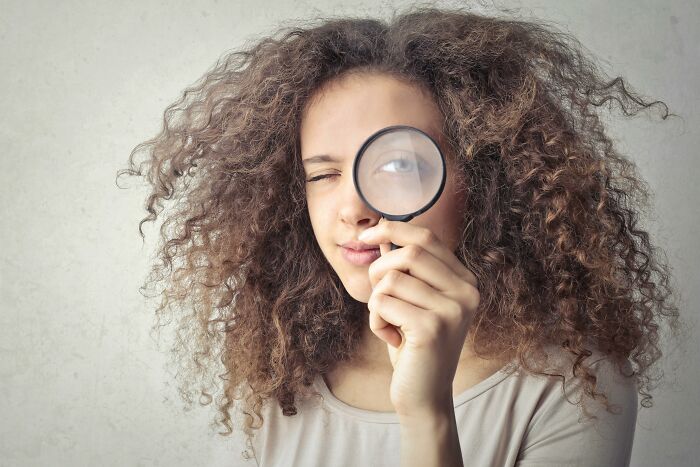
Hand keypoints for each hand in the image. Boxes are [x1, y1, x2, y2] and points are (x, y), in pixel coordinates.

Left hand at [358, 219, 479, 417]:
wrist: (424, 394)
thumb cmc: (413, 344)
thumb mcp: (413, 301)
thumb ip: (404, 268)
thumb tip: (382, 232)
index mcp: (465, 281)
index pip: (426, 238)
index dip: (392, 230)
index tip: (366, 236)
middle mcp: (466, 292)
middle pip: (408, 254)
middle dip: (379, 271)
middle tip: (378, 297)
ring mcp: (452, 310)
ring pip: (390, 279)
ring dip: (376, 303)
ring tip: (390, 324)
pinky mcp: (431, 328)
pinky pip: (382, 304)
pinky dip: (375, 321)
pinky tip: (391, 339)